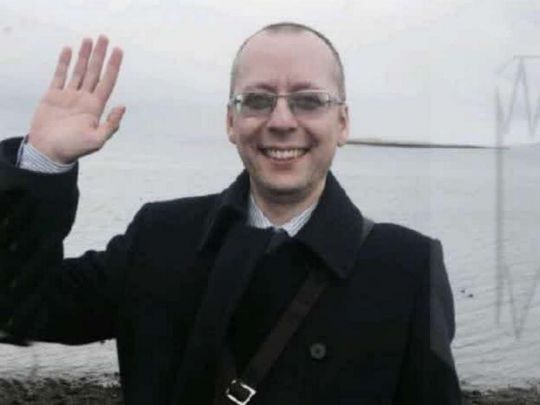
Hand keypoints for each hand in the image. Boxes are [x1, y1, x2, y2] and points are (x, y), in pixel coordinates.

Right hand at [28, 35, 124, 163]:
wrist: (48, 152)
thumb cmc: (73, 148)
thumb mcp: (97, 139)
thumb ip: (111, 124)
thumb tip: (122, 106)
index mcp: (95, 107)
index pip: (107, 81)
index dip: (113, 66)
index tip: (118, 50)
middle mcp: (84, 98)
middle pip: (95, 72)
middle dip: (99, 55)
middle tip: (104, 38)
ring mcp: (69, 96)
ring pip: (79, 71)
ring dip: (84, 55)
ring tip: (89, 39)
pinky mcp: (53, 96)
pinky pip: (60, 75)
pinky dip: (64, 63)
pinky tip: (69, 51)